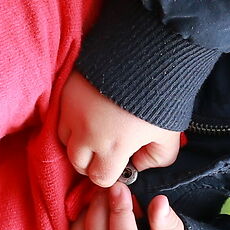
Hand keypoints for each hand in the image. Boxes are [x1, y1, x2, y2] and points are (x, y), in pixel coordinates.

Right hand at [57, 71, 181, 186]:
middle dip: (91, 162)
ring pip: (65, 139)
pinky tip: (88, 111)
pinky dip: (71, 118)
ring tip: (96, 129)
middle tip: (106, 150)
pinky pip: (60, 114)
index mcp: (112, 148)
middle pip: (77, 163)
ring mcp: (71, 111)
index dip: (110, 174)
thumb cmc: (162, 95)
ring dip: (78, 141)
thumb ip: (157, 158)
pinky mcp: (65, 90)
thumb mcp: (169, 134)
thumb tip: (138, 164)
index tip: (119, 163)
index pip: (100, 178)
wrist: (147, 51)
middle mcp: (86, 134)